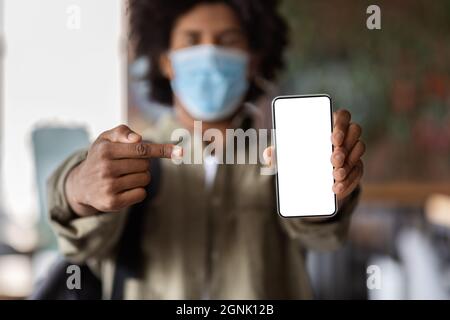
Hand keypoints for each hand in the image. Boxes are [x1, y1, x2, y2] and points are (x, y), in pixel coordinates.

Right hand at [65, 125, 180, 216]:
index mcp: (105, 150)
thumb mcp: (105, 139)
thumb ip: (122, 132)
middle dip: (142, 163)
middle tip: (126, 164)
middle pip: (145, 164)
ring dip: (140, 176)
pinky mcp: (112, 203)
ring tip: (123, 176)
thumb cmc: (100, 157)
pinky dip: (137, 190)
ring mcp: (109, 187)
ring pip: (145, 179)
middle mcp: (105, 168)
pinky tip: (124, 188)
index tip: (180, 151)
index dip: (162, 150)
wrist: (80, 184)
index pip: (141, 149)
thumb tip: (138, 138)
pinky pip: (141, 194)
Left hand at [263, 109, 364, 202]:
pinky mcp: (355, 168)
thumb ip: (278, 154)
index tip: (333, 137)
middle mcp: (345, 135)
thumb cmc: (298, 159)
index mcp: (328, 125)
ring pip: (359, 150)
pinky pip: (357, 172)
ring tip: (334, 175)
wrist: (309, 183)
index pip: (342, 116)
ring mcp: (352, 151)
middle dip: (346, 145)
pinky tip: (337, 188)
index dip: (340, 124)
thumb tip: (268, 154)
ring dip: (348, 163)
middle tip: (333, 159)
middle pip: (355, 131)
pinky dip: (348, 181)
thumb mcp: (286, 157)